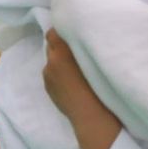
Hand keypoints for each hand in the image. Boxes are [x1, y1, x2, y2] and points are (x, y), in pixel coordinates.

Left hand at [44, 29, 122, 148]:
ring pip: (52, 59)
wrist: (93, 118)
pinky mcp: (47, 87)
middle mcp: (51, 61)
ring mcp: (47, 75)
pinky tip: (71, 82)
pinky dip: (58, 72)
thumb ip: (81, 46)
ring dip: (59, 60)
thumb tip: (76, 37)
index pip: (54, 32)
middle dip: (61, 45)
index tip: (73, 33)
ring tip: (74, 69)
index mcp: (62, 52)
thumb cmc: (100, 87)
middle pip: (52, 45)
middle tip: (76, 50)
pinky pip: (51, 73)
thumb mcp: (93, 60)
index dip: (62, 31)